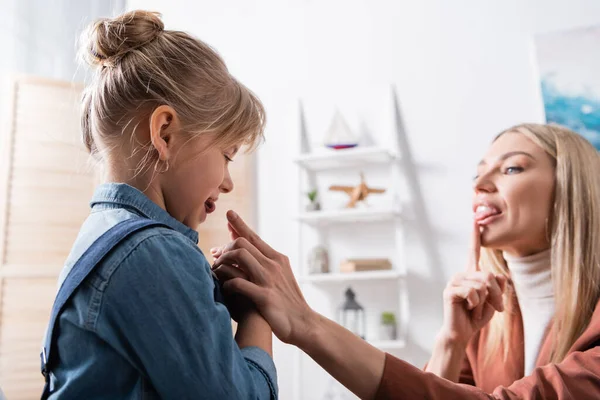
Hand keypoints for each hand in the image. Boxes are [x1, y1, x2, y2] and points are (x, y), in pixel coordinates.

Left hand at [211, 210, 315, 345]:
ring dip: (223, 261)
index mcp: (277, 258)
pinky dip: (226, 283)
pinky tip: (223, 287)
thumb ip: (264, 263)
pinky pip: (238, 283)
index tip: (228, 214)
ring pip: (240, 256)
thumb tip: (249, 250)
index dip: (240, 224)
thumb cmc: (287, 302)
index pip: (254, 237)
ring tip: (216, 269)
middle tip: (215, 255)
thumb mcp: (279, 276)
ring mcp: (268, 280)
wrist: (303, 324)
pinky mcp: (264, 296)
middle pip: (243, 243)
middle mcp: (273, 265)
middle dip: (225, 246)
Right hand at [439, 221, 506, 346]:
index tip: (475, 219)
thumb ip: (497, 286)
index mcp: (471, 273)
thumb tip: (498, 276)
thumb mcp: (493, 300)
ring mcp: (454, 281)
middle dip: (496, 296)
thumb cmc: (476, 316)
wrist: (461, 333)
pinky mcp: (450, 291)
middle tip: (495, 308)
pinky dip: (476, 306)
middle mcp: (461, 274)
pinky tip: (468, 310)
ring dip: (485, 303)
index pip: (474, 251)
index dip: (474, 235)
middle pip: (488, 276)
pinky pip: (473, 294)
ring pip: (482, 286)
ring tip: (475, 310)